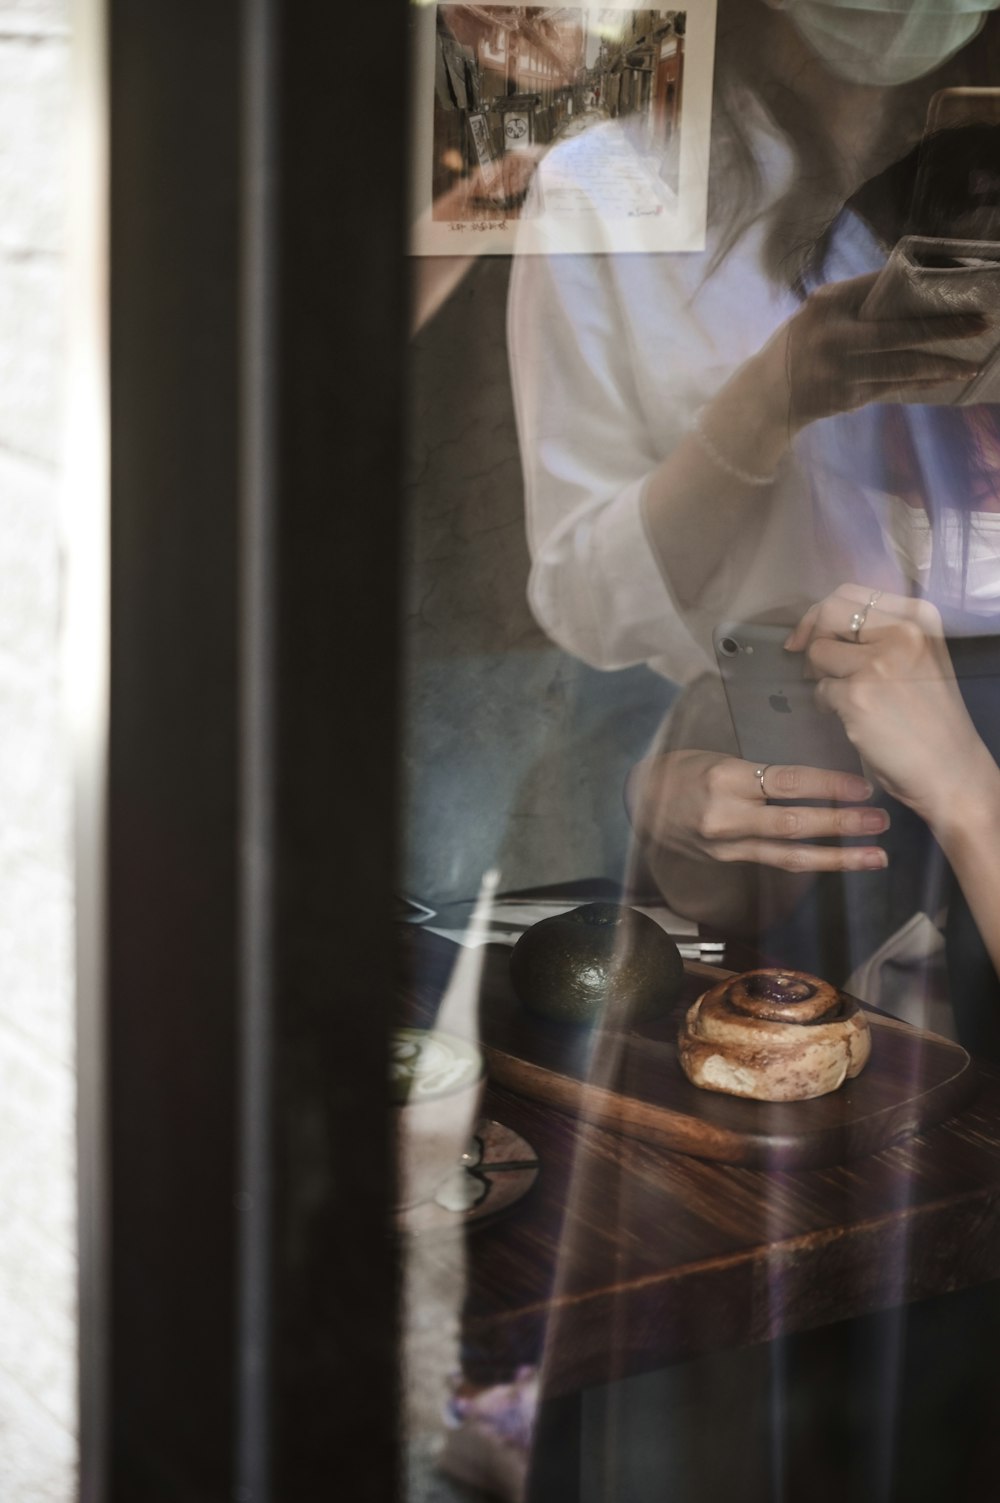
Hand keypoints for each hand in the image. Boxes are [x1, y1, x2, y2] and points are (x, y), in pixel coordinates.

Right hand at [627, 750, 888, 873]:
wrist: (640, 801)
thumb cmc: (684, 770)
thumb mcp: (718, 756)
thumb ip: (761, 770)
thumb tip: (817, 777)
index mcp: (725, 779)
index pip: (786, 782)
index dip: (829, 786)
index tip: (862, 787)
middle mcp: (726, 816)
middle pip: (794, 824)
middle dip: (842, 824)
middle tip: (880, 821)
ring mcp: (727, 844)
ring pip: (790, 854)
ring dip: (838, 856)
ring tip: (874, 855)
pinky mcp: (729, 860)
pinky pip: (776, 862)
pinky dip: (811, 862)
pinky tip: (839, 862)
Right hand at [753, 272, 985, 437]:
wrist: (766, 396)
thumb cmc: (800, 347)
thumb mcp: (818, 314)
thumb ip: (856, 305)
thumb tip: (914, 295)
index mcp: (826, 303)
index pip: (880, 286)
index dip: (920, 285)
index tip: (955, 283)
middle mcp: (832, 335)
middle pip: (898, 331)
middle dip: (943, 328)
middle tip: (980, 323)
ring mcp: (840, 370)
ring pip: (900, 366)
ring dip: (940, 364)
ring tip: (970, 361)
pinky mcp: (846, 397)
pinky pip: (893, 387)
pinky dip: (921, 382)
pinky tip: (945, 377)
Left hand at [785, 584, 991, 828]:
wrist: (950, 768)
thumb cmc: (932, 718)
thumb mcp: (919, 659)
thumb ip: (881, 635)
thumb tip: (822, 624)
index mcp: (918, 618)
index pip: (851, 593)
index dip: (821, 612)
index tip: (810, 634)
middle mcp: (901, 632)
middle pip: (828, 613)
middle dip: (811, 636)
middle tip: (813, 664)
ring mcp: (878, 663)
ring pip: (817, 652)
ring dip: (819, 676)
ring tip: (842, 696)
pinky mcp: (857, 696)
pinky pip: (819, 690)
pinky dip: (825, 705)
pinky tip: (849, 717)